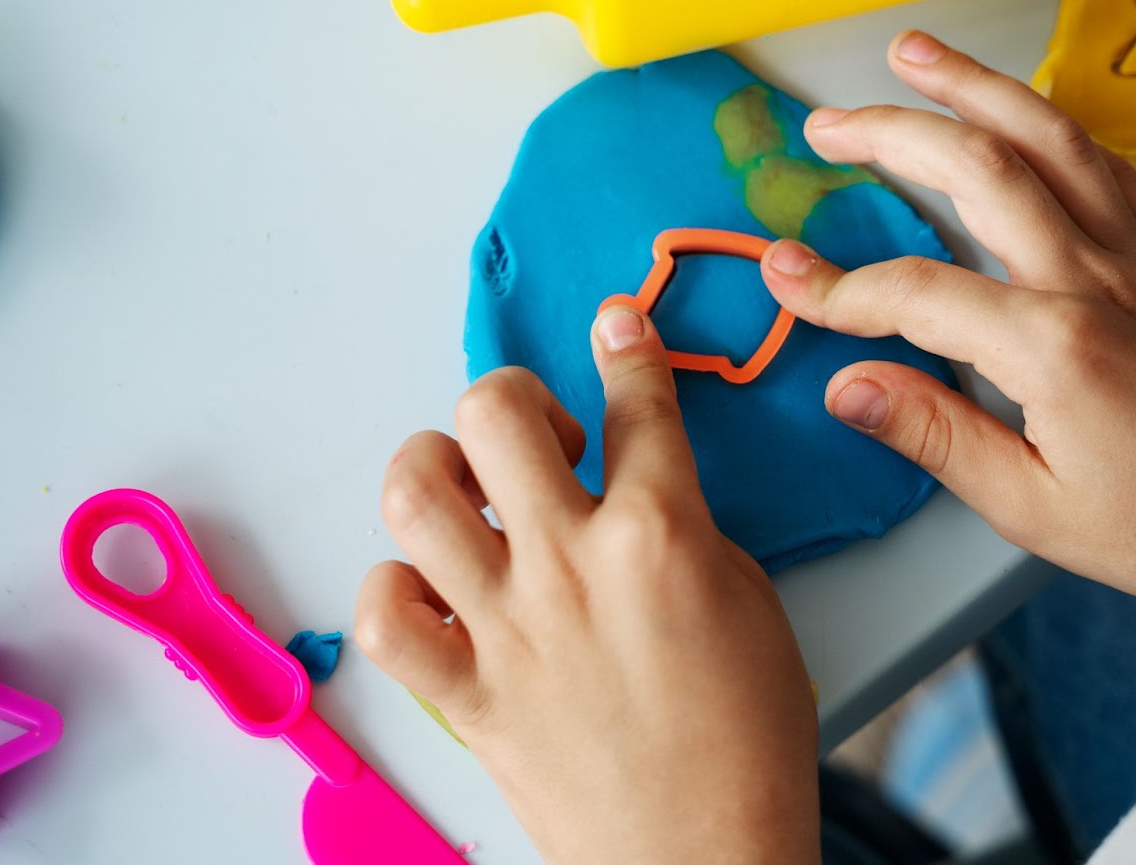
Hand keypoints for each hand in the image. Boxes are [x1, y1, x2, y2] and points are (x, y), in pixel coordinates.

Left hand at [355, 309, 818, 864]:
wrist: (704, 858)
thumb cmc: (748, 742)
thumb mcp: (750, 602)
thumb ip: (684, 527)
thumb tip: (634, 491)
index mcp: (660, 535)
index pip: (637, 400)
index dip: (626, 344)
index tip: (614, 324)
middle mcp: (569, 565)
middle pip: (492, 411)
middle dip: (512, 397)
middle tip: (538, 438)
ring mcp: (506, 627)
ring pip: (414, 492)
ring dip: (434, 469)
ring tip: (471, 496)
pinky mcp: (466, 692)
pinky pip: (385, 615)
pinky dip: (399, 589)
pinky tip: (441, 591)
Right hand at [761, 30, 1135, 622]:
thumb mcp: (1037, 509)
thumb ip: (936, 437)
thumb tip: (848, 387)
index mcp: (1052, 347)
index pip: (915, 291)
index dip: (838, 285)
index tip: (786, 278)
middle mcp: (1095, 277)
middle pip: (976, 170)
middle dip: (889, 134)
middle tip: (827, 125)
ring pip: (1045, 137)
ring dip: (971, 86)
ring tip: (911, 52)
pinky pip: (1106, 159)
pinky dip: (1050, 121)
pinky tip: (1013, 105)